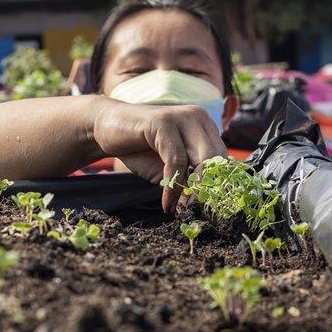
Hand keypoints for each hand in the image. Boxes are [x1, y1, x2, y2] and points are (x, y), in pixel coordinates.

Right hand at [92, 99, 227, 212]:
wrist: (106, 128)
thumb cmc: (140, 149)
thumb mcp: (170, 166)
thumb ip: (190, 177)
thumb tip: (209, 204)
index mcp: (205, 127)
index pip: (224, 160)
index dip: (218, 188)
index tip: (209, 212)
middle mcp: (198, 118)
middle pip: (218, 160)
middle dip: (209, 192)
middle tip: (196, 214)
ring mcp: (182, 117)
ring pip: (202, 161)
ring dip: (191, 193)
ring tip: (179, 211)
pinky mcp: (164, 122)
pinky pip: (176, 161)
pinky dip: (172, 186)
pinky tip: (166, 202)